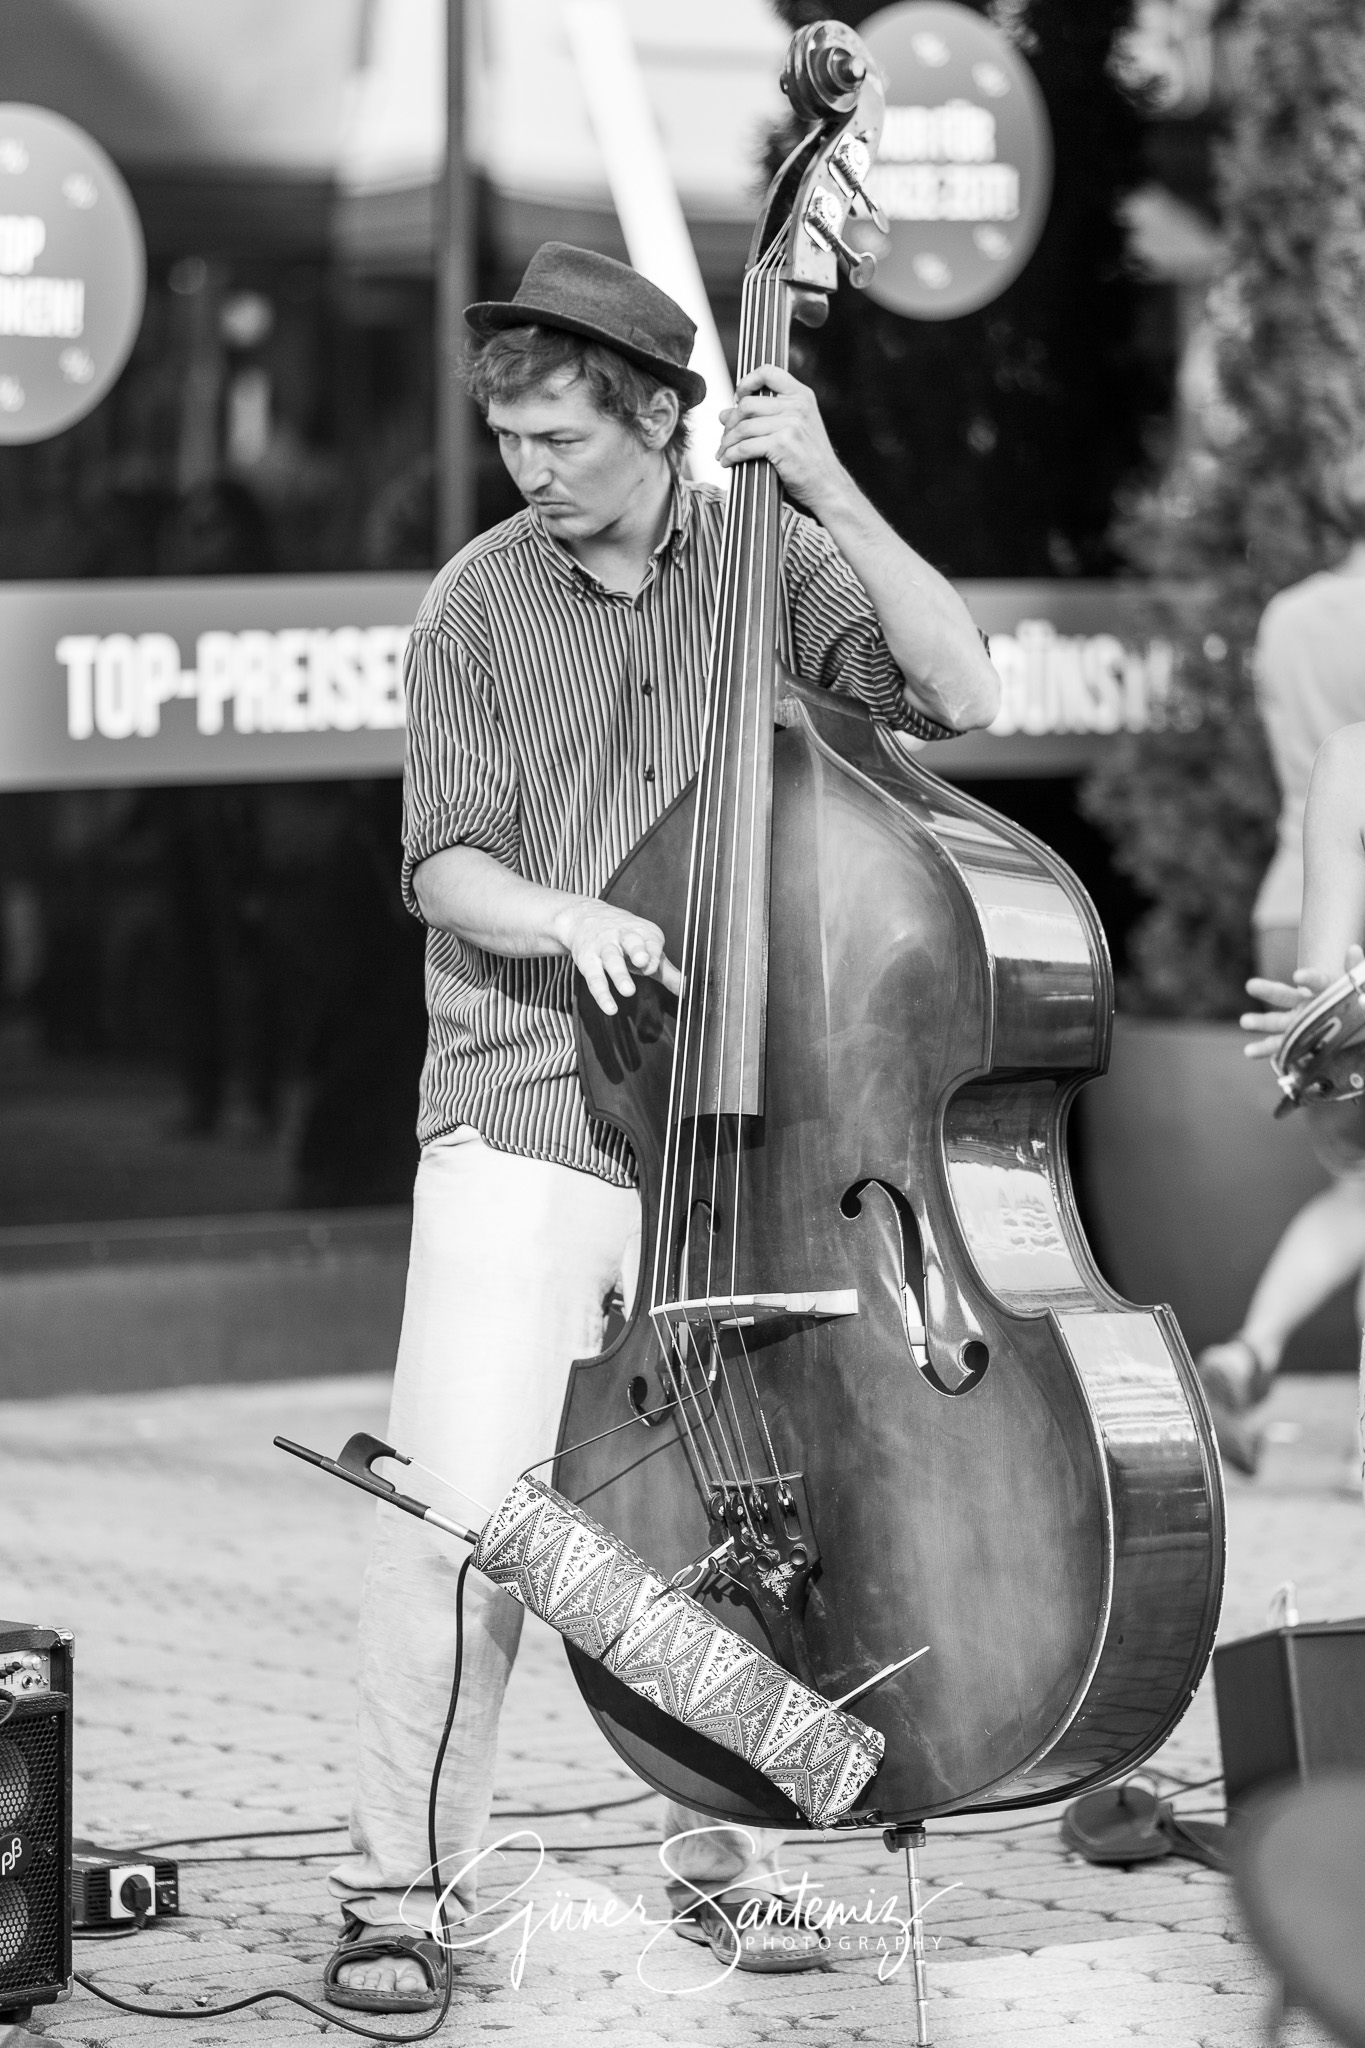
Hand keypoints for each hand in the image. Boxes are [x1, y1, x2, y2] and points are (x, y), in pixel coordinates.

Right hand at [553, 899, 682, 1016]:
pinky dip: (602, 994)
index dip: (653, 953)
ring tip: (628, 991)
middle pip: (631, 943)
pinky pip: (594, 978)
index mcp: (643, 932)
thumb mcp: (647, 948)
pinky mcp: (587, 960)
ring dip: (620, 975)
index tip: (653, 967)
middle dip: (638, 951)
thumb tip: (688, 989)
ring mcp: (604, 947)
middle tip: (643, 963)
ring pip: (611, 959)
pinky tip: (609, 1007)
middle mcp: (624, 936)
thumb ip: (667, 971)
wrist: (585, 917)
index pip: (652, 941)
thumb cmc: (623, 937)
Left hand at [716, 366, 846, 511]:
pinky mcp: (782, 444)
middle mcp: (797, 406)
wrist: (828, 486)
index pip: (768, 372)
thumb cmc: (809, 460)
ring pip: (743, 427)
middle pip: (747, 404)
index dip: (746, 382)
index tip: (737, 398)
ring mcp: (791, 424)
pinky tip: (727, 462)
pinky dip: (731, 455)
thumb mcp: (793, 429)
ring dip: (727, 442)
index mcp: (801, 396)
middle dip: (730, 422)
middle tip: (725, 437)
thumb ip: (763, 416)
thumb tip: (724, 413)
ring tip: (722, 453)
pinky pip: (745, 446)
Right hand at [1240, 944, 1364, 1057]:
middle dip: (1267, 990)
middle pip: (1284, 995)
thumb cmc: (1357, 1004)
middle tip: (1250, 986)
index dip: (1308, 979)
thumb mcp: (1360, 989)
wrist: (1354, 1029)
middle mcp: (1305, 1004)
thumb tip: (1353, 949)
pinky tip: (1250, 1051)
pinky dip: (1264, 1049)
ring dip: (1259, 1022)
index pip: (1316, 981)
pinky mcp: (1296, 1042)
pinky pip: (1279, 1045)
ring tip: (1244, 1022)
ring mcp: (1298, 1023)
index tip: (1299, 977)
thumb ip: (1354, 971)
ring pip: (1276, 1022)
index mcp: (1322, 989)